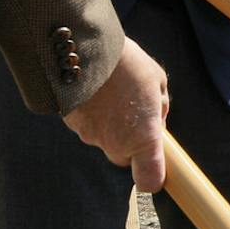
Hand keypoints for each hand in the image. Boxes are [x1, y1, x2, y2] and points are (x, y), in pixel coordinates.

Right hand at [63, 37, 169, 192]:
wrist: (81, 49)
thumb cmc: (126, 64)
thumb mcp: (156, 81)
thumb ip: (158, 107)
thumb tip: (156, 119)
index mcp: (144, 137)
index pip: (150, 179)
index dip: (152, 176)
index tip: (153, 166)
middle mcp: (116, 144)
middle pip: (123, 156)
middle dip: (129, 140)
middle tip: (131, 110)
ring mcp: (91, 136)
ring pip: (103, 138)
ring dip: (108, 122)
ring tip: (110, 90)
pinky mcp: (71, 124)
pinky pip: (85, 124)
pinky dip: (90, 112)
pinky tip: (94, 89)